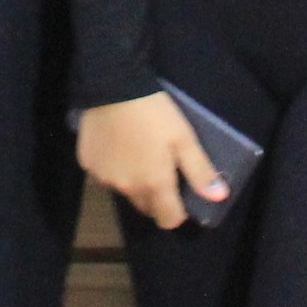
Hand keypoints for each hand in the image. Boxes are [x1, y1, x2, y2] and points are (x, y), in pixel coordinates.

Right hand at [78, 92, 228, 231]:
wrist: (113, 86)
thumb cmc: (154, 112)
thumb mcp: (184, 137)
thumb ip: (200, 171)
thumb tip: (218, 196)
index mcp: (154, 184)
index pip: (168, 220)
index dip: (177, 212)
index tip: (180, 195)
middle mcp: (127, 188)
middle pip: (146, 207)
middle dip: (156, 195)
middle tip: (161, 168)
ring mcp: (104, 178)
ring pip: (124, 191)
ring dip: (133, 181)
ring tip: (137, 152)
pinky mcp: (87, 164)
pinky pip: (104, 175)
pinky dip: (113, 167)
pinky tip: (117, 145)